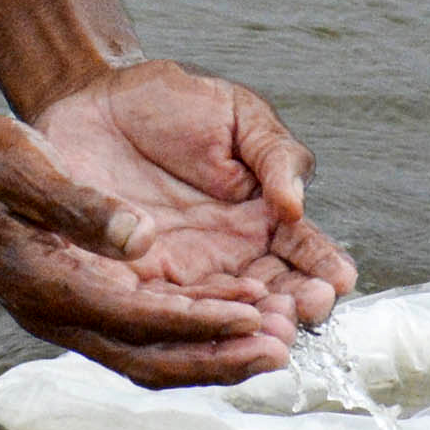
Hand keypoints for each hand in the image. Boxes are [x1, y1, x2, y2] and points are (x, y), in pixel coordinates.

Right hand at [0, 61, 353, 388]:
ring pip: (147, 354)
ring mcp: (66, 314)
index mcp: (44, 285)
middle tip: (280, 354)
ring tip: (272, 346)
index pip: (135, 318)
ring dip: (209, 354)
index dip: (198, 322)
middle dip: (216, 360)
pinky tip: (232, 319)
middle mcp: (56, 314)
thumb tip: (141, 239)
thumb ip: (82, 207)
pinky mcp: (77, 300)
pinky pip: (139, 333)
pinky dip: (188, 333)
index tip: (254, 318)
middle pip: (147, 358)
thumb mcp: (26, 169)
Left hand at [33, 59, 356, 338]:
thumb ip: (274, 154)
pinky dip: (192, 325)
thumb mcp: (236, 114)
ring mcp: (186, 274)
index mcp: (264, 217)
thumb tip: (296, 204)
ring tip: (266, 329)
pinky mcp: (137, 283)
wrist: (94, 100)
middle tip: (300, 312)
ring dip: (248, 327)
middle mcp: (231, 255)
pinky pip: (168, 312)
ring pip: (224, 315)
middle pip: (272, 297)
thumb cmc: (169, 103)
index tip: (335, 279)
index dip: (321, 268)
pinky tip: (213, 327)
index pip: (305, 253)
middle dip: (291, 309)